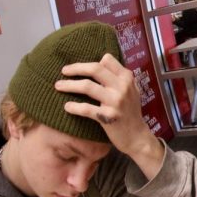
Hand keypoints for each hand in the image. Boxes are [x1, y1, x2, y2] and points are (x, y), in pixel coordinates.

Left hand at [56, 53, 164, 177]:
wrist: (137, 137)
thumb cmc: (130, 112)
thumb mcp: (131, 90)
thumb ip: (118, 76)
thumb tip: (102, 59)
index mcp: (127, 79)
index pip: (107, 60)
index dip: (90, 62)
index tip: (78, 67)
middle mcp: (122, 87)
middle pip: (95, 69)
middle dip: (76, 68)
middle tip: (64, 71)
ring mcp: (116, 102)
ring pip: (87, 86)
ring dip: (69, 85)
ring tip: (58, 86)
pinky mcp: (109, 117)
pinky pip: (86, 108)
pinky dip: (74, 107)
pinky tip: (67, 106)